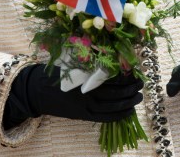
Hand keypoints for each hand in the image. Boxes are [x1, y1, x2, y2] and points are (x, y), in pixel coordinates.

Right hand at [4, 64, 142, 127]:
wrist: (38, 91)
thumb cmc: (59, 73)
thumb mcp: (76, 63)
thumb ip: (93, 64)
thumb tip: (117, 62)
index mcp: (86, 76)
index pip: (113, 77)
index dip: (127, 76)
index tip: (136, 72)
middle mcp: (87, 92)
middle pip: (116, 92)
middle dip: (132, 89)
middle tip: (140, 85)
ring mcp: (86, 106)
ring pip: (113, 106)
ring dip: (128, 102)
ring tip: (138, 98)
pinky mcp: (83, 116)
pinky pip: (105, 118)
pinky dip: (119, 115)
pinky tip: (128, 111)